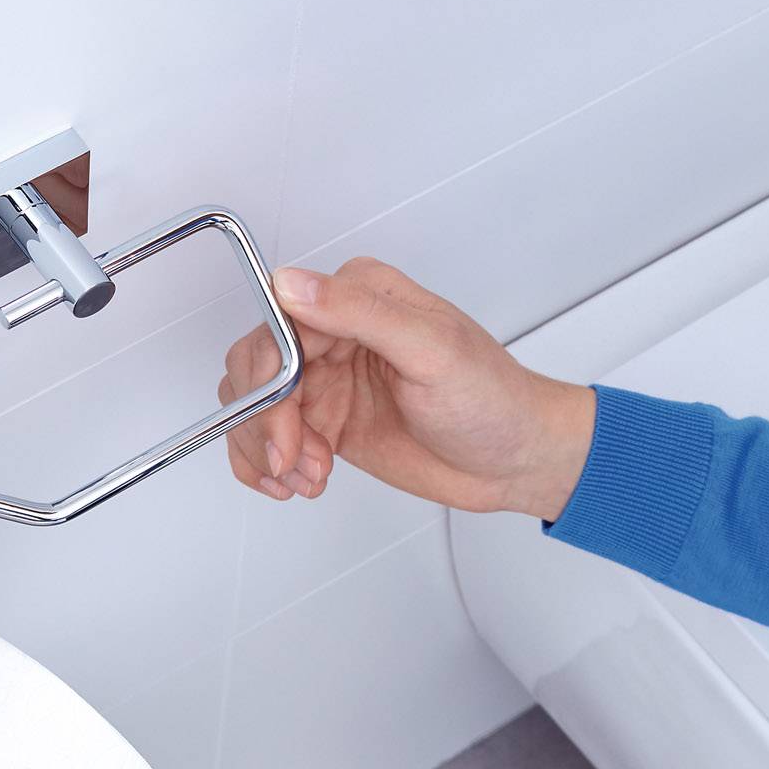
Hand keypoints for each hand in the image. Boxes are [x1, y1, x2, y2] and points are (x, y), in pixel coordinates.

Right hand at [220, 256, 596, 522]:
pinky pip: (268, 435)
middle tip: (294, 464)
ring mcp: (329, 378)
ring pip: (253, 402)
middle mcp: (337, 331)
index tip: (286, 427)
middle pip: (257, 366)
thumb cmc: (492, 399)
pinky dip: (264, 464)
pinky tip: (293, 485)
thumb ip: (361, 312)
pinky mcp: (327, 421)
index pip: (281, 323)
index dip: (271, 380)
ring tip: (306, 479)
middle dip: (265, 422)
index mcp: (362, 296)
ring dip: (264, 448)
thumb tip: (290, 283)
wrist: (515, 460)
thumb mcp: (432, 350)